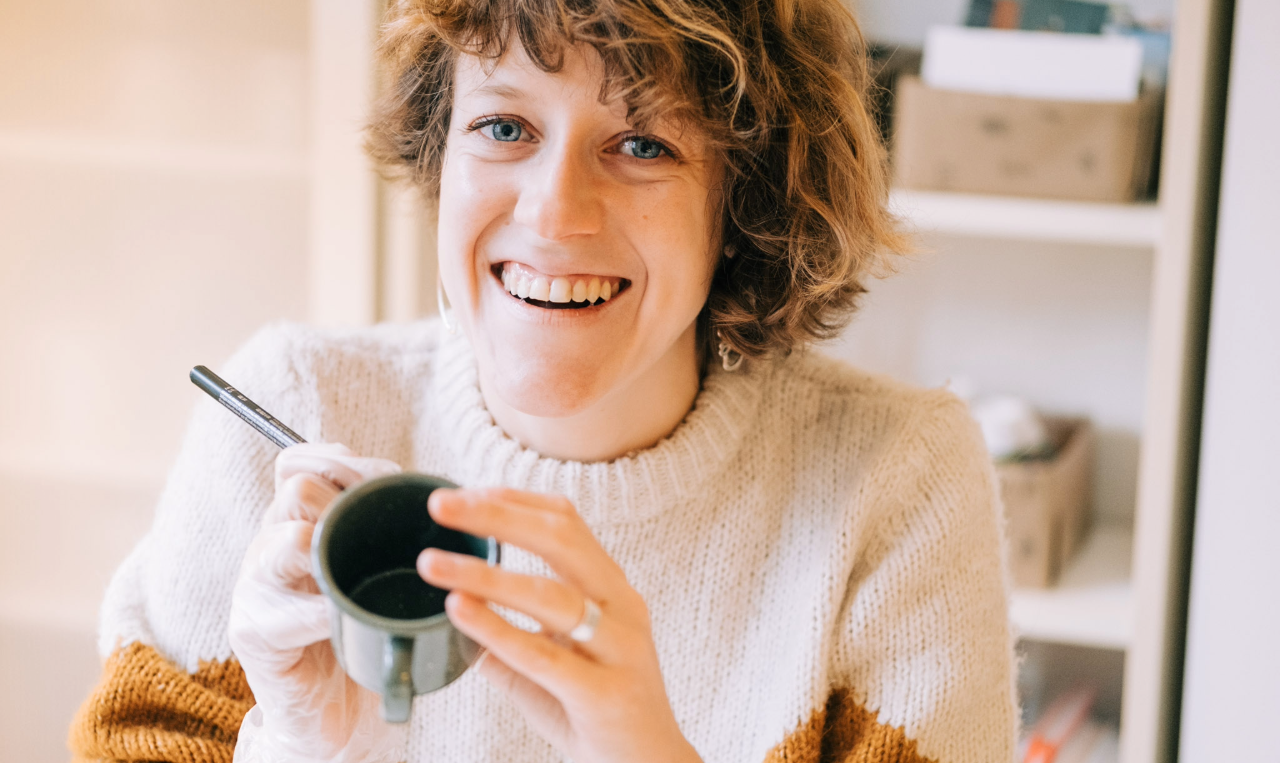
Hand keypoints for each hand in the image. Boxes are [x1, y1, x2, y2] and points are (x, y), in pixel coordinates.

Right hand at [228, 443, 404, 762]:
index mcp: (295, 522)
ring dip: (334, 549)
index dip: (337, 459)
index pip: (296, 463)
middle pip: (298, 491)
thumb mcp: (371, 569)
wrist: (329, 709)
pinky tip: (345, 618)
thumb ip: (390, 529)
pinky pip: (288, 612)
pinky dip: (325, 612)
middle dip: (349, 500)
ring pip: (288, 542)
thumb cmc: (359, 629)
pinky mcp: (255, 634)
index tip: (384, 475)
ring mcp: (256, 588)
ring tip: (362, 570)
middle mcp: (269, 545)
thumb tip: (445, 495)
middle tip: (388, 526)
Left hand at [418, 488, 702, 762]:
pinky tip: (459, 611)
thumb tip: (454, 617)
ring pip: (550, 595)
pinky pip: (544, 654)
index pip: (566, 521)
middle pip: (561, 538)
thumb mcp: (556, 662)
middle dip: (496, 515)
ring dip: (484, 574)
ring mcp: (619, 649)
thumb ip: (509, 638)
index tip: (462, 494)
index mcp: (612, 589)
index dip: (513, 500)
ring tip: (432, 564)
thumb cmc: (597, 713)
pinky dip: (497, 628)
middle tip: (440, 506)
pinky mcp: (605, 693)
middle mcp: (622, 607)